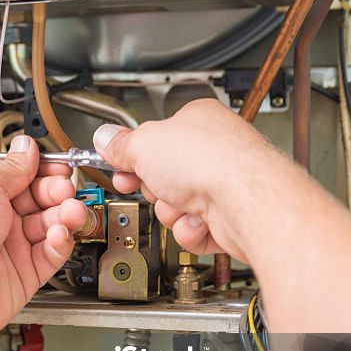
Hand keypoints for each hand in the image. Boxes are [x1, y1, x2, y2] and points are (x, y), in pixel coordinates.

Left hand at [0, 135, 86, 346]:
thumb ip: (12, 167)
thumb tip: (26, 148)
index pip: (21, 176)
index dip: (43, 170)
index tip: (60, 166)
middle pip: (40, 200)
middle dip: (57, 191)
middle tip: (65, 189)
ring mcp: (9, 248)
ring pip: (50, 226)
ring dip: (65, 215)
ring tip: (70, 211)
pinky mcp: (23, 275)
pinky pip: (51, 254)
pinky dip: (60, 242)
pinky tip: (59, 234)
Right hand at [92, 99, 287, 263]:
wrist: (246, 201)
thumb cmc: (211, 162)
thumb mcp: (144, 144)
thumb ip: (120, 144)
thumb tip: (104, 138)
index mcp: (197, 121)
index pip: (155, 138)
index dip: (132, 154)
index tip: (117, 163)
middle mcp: (214, 151)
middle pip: (163, 175)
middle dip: (153, 187)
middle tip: (152, 185)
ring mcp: (223, 185)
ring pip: (175, 206)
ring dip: (171, 211)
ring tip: (182, 203)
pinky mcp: (228, 218)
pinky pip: (192, 229)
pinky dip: (190, 230)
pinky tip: (200, 220)